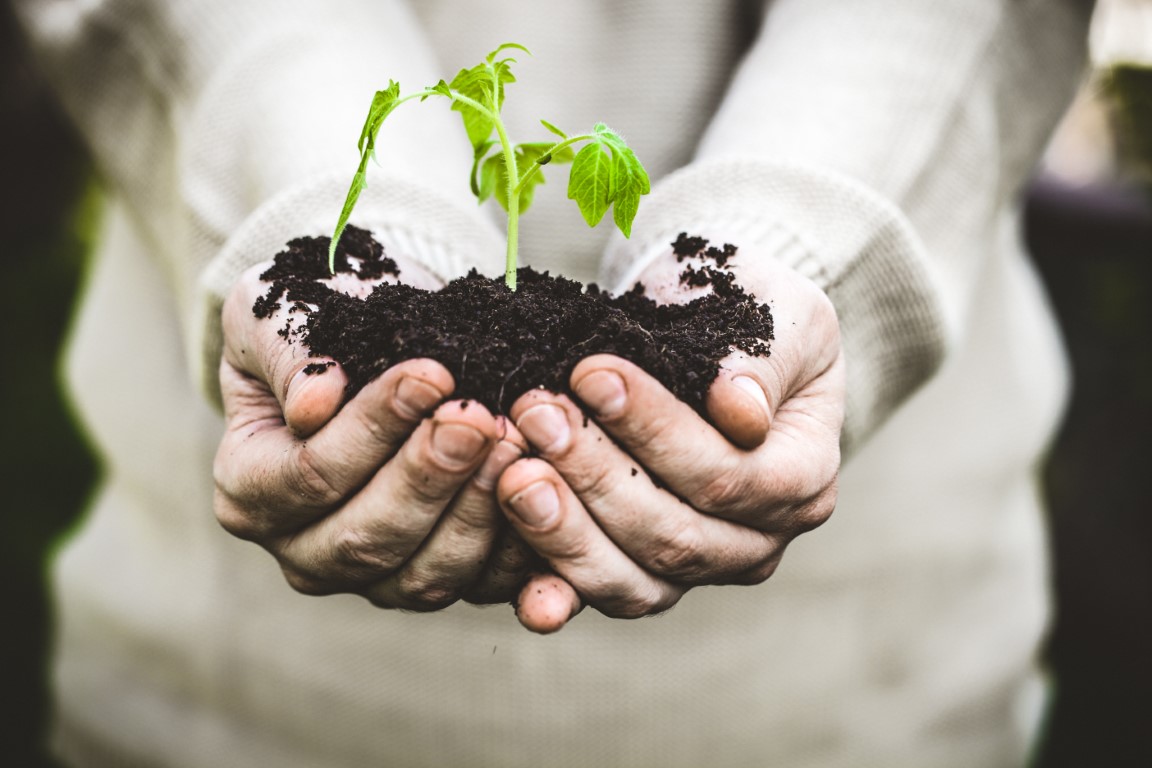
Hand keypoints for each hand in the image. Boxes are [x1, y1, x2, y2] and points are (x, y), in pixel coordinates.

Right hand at [213, 259, 529, 609]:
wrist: (380, 337)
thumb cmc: (321, 319)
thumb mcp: (279, 311)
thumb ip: (289, 352)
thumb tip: (313, 405)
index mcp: (251, 492)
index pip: (310, 476)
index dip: (371, 429)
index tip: (431, 373)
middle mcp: (306, 551)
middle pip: (367, 537)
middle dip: (430, 475)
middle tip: (480, 417)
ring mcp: (376, 577)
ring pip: (426, 573)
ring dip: (478, 510)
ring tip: (517, 444)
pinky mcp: (443, 578)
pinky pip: (485, 584)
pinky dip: (521, 550)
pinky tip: (550, 496)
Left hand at [498, 244, 844, 631]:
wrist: (704, 325)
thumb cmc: (749, 311)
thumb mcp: (778, 315)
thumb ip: (762, 363)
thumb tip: (740, 413)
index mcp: (803, 480)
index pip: (728, 475)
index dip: (655, 432)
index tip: (592, 374)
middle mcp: (756, 541)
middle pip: (674, 534)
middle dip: (596, 473)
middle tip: (536, 412)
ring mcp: (697, 567)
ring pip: (635, 579)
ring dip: (566, 530)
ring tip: (515, 472)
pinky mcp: (638, 571)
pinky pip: (599, 593)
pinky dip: (559, 594)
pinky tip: (527, 598)